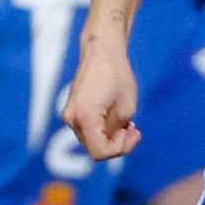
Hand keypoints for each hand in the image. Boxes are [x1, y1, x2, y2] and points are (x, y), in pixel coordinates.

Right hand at [62, 35, 139, 161]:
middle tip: (134, 128)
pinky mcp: (73, 111)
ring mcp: (70, 116)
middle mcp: (72, 119)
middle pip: (95, 149)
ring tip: (127, 122)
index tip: (132, 131)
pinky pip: (89, 131)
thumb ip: (118, 132)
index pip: (100, 153)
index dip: (120, 149)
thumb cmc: (117, 75)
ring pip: (92, 141)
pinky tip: (116, 117)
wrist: (102, 51)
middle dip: (117, 143)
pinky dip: (104, 130)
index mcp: (85, 118)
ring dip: (111, 137)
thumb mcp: (127, 109)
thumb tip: (111, 143)